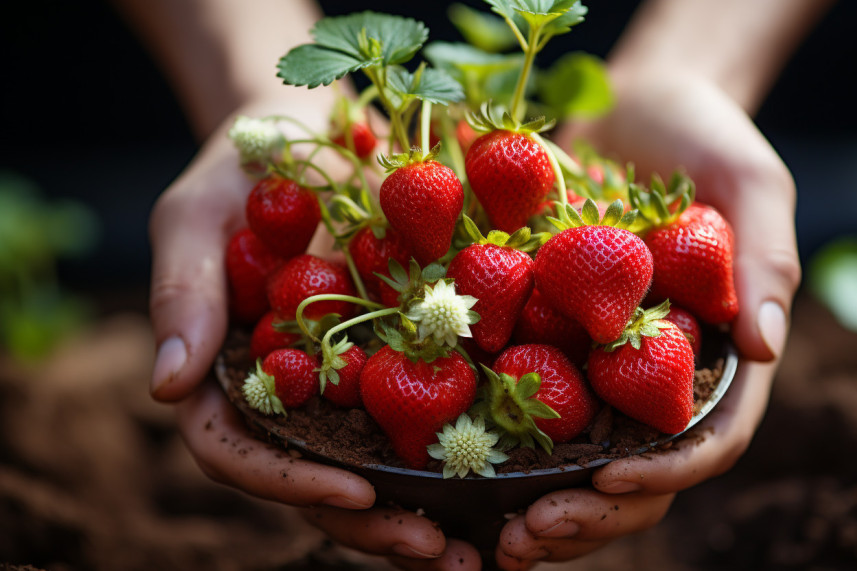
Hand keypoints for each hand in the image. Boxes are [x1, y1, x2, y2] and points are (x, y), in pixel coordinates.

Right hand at [148, 97, 466, 567]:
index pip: (240, 451)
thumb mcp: (197, 215)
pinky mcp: (399, 355)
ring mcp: (344, 381)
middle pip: (314, 480)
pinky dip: (458, 451)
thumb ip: (183, 295)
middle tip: (435, 553)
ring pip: (373, 466)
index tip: (357, 492)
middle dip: (370, 524)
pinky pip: (425, 412)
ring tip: (476, 550)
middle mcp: (286, 393)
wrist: (312, 126)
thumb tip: (162, 390)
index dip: (291, 482)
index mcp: (225, 373)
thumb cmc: (240, 164)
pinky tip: (510, 478)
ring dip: (420, 514)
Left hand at [496, 76, 799, 567]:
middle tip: (527, 537)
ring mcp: (601, 366)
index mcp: (717, 357)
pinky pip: (525, 403)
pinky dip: (497, 446)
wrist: (638, 106)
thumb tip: (767, 349)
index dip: (664, 470)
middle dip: (589, 513)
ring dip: (538, 506)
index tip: (610, 476)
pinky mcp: (549, 341)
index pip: (706, 437)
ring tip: (490, 538)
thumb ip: (765, 260)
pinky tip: (452, 467)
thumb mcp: (752, 185)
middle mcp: (658, 377)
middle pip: (637, 470)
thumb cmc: (708, 137)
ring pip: (577, 461)